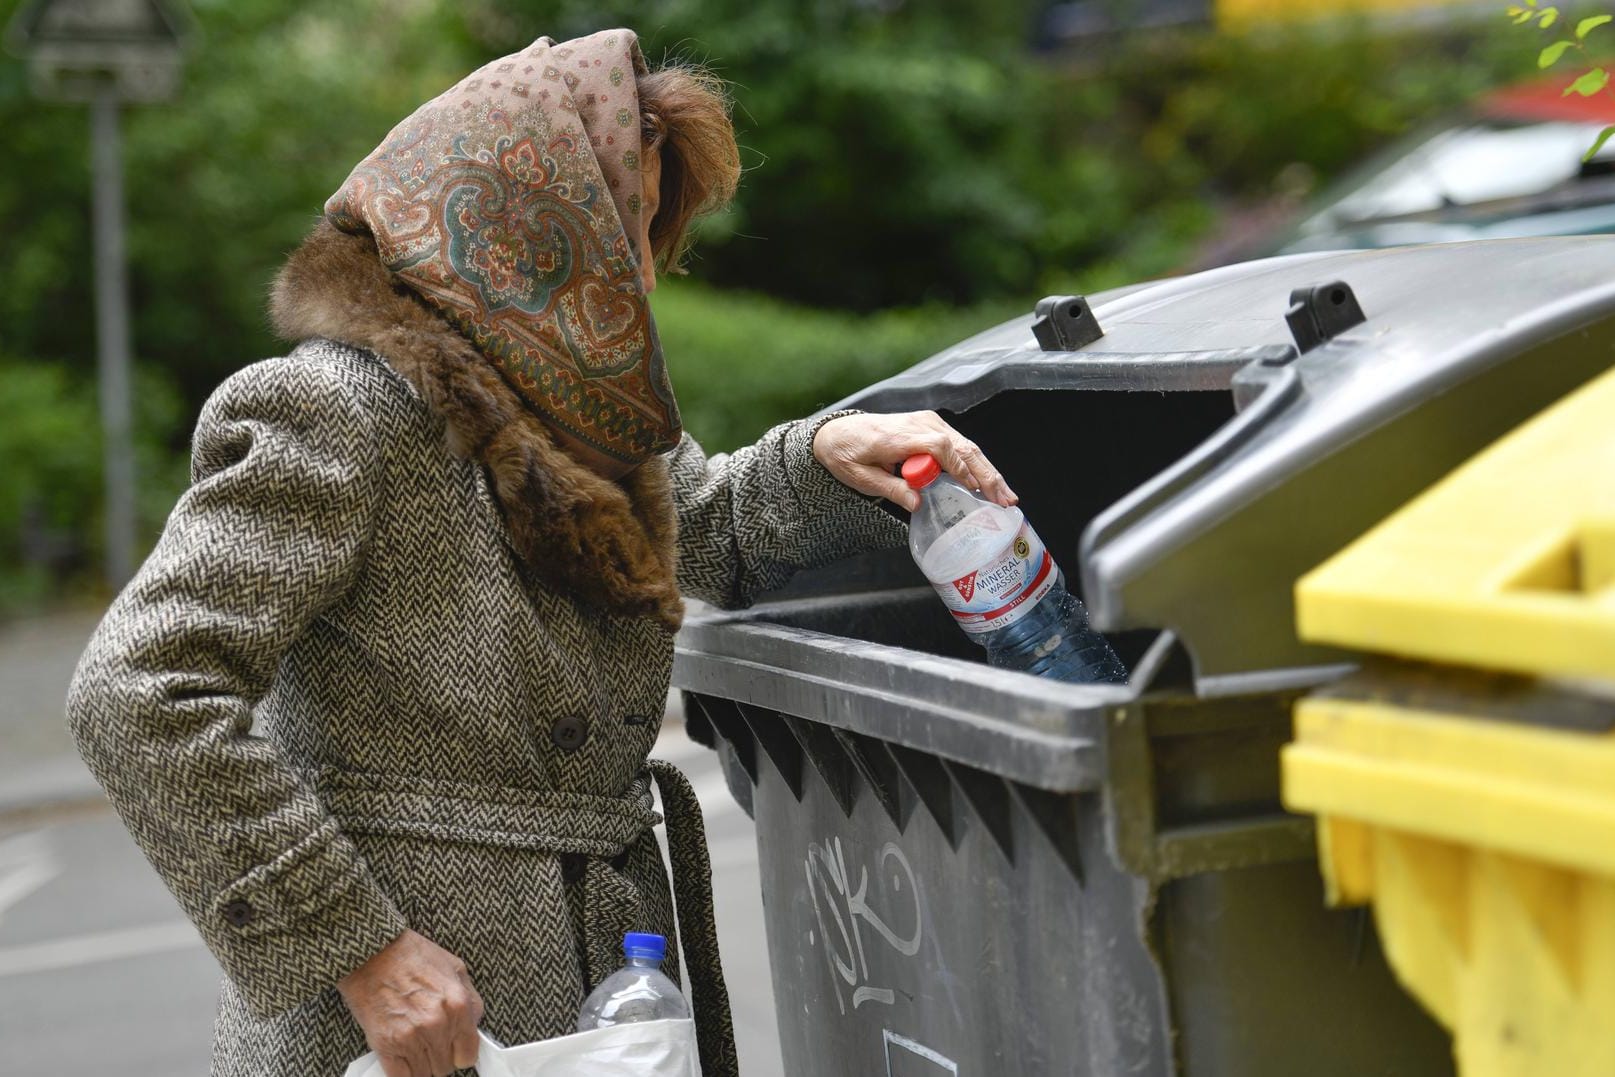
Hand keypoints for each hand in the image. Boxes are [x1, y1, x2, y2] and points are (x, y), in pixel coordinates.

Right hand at [337, 929, 484, 1076]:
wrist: (372, 953)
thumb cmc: (412, 957)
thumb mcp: (455, 968)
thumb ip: (471, 1000)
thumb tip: (474, 1026)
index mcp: (458, 1005)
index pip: (468, 1055)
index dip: (460, 1052)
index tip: (453, 1047)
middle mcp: (437, 1024)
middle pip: (445, 1067)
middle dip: (439, 1056)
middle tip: (429, 1040)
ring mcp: (411, 1037)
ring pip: (425, 1074)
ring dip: (421, 1064)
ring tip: (414, 1044)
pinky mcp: (386, 1045)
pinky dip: (403, 1072)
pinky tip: (401, 1059)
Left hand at [812, 411, 1017, 512]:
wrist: (838, 433)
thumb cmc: (847, 454)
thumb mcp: (862, 478)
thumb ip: (891, 488)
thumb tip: (917, 503)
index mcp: (901, 435)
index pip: (940, 448)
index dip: (960, 468)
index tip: (975, 490)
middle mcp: (920, 424)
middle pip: (961, 447)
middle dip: (986, 475)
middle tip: (1005, 500)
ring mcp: (929, 423)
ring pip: (966, 447)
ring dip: (988, 471)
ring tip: (1006, 496)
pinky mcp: (932, 427)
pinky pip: (960, 445)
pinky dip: (977, 464)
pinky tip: (990, 482)